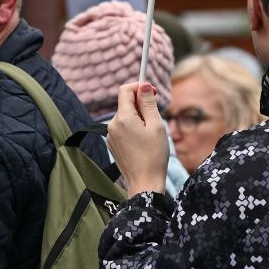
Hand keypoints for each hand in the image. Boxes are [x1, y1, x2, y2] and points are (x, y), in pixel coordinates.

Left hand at [107, 82, 168, 196]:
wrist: (144, 184)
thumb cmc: (154, 155)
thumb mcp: (156, 125)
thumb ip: (148, 103)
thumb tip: (144, 85)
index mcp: (123, 118)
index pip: (125, 90)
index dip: (139, 87)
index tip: (153, 92)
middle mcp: (112, 124)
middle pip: (126, 104)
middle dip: (141, 105)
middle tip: (156, 117)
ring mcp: (111, 135)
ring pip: (125, 116)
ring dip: (138, 118)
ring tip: (151, 134)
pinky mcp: (113, 144)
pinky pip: (123, 129)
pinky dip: (133, 129)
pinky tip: (143, 142)